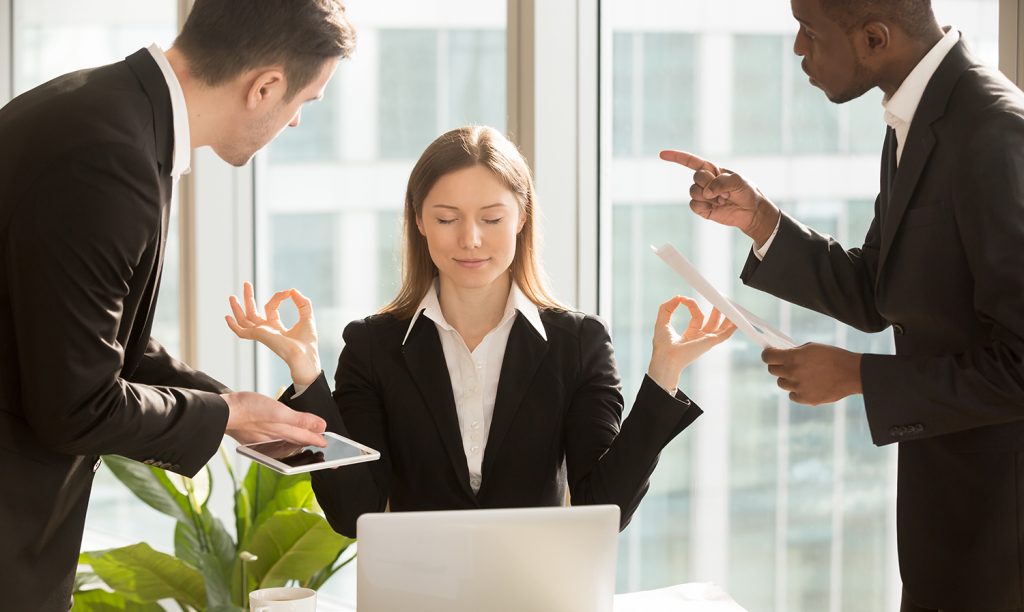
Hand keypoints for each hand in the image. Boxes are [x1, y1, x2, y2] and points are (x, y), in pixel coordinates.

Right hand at [222, 391, 326, 446]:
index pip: (307, 438)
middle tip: (321, 447)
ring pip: (285, 441)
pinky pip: (274, 439)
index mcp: (283, 434)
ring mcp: (264, 438)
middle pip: (297, 442)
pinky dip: (282, 438)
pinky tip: (280, 437)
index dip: (319, 440)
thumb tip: (321, 427)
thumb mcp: (279, 413)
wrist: (222, 411)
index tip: (329, 444)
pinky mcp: (254, 435)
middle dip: (309, 444)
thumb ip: (301, 421)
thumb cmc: (249, 410)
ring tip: (305, 443)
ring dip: (297, 442)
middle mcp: (275, 439)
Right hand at [225, 281, 320, 386]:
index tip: (288, 292)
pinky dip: (233, 326)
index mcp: (276, 327)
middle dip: (249, 298)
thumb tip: (293, 290)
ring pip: (244, 319)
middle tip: (246, 283)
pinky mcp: (258, 335)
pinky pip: (242, 332)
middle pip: (253, 312)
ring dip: (237, 308)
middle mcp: (266, 330)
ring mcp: (261, 333)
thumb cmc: (307, 342)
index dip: (278, 297)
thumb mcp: (307, 316)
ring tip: (232, 296)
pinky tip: (227, 317)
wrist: (304, 354)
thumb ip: (302, 302)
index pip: (271, 307)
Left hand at [647, 296, 736, 392]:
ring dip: (726, 315)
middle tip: (718, 297)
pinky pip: (725, 334)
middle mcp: (700, 337)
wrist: (665, 356)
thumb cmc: (662, 345)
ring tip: (729, 304)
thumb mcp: (662, 320)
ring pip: (721, 326)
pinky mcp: (710, 342)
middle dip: (716, 309)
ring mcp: (706, 340)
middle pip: (712, 320)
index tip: (683, 299)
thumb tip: (678, 297)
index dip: (692, 304)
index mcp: (691, 334)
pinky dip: (732, 327)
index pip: (697, 315)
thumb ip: (667, 307)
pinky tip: (738, 319)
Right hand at [659, 149, 780, 246]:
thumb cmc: (746, 192)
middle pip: (696, 178)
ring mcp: (702, 195)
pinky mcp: (702, 208)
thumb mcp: (737, 181)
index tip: (662, 154)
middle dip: (710, 183)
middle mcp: (705, 181)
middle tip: (725, 191)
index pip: (691, 161)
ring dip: (709, 197)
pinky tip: (717, 207)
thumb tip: (706, 192)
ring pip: (693, 192)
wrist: (750, 212)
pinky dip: (705, 206)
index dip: (676, 157)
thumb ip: (721, 183)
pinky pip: (694, 205)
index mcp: (712, 170)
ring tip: (722, 200)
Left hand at [762, 343, 862, 405]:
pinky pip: (792, 395)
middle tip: (785, 364)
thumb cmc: (833, 357)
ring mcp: (798, 387)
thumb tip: (781, 355)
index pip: (768, 357)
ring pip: (782, 383)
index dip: (767, 355)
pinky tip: (808, 385)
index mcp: (793, 357)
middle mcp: (792, 373)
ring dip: (788, 379)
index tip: (769, 354)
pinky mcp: (806, 399)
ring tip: (801, 375)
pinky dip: (797, 391)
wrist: (852, 373)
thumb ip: (794, 352)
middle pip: (772, 371)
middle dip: (777, 366)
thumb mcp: (812, 347)